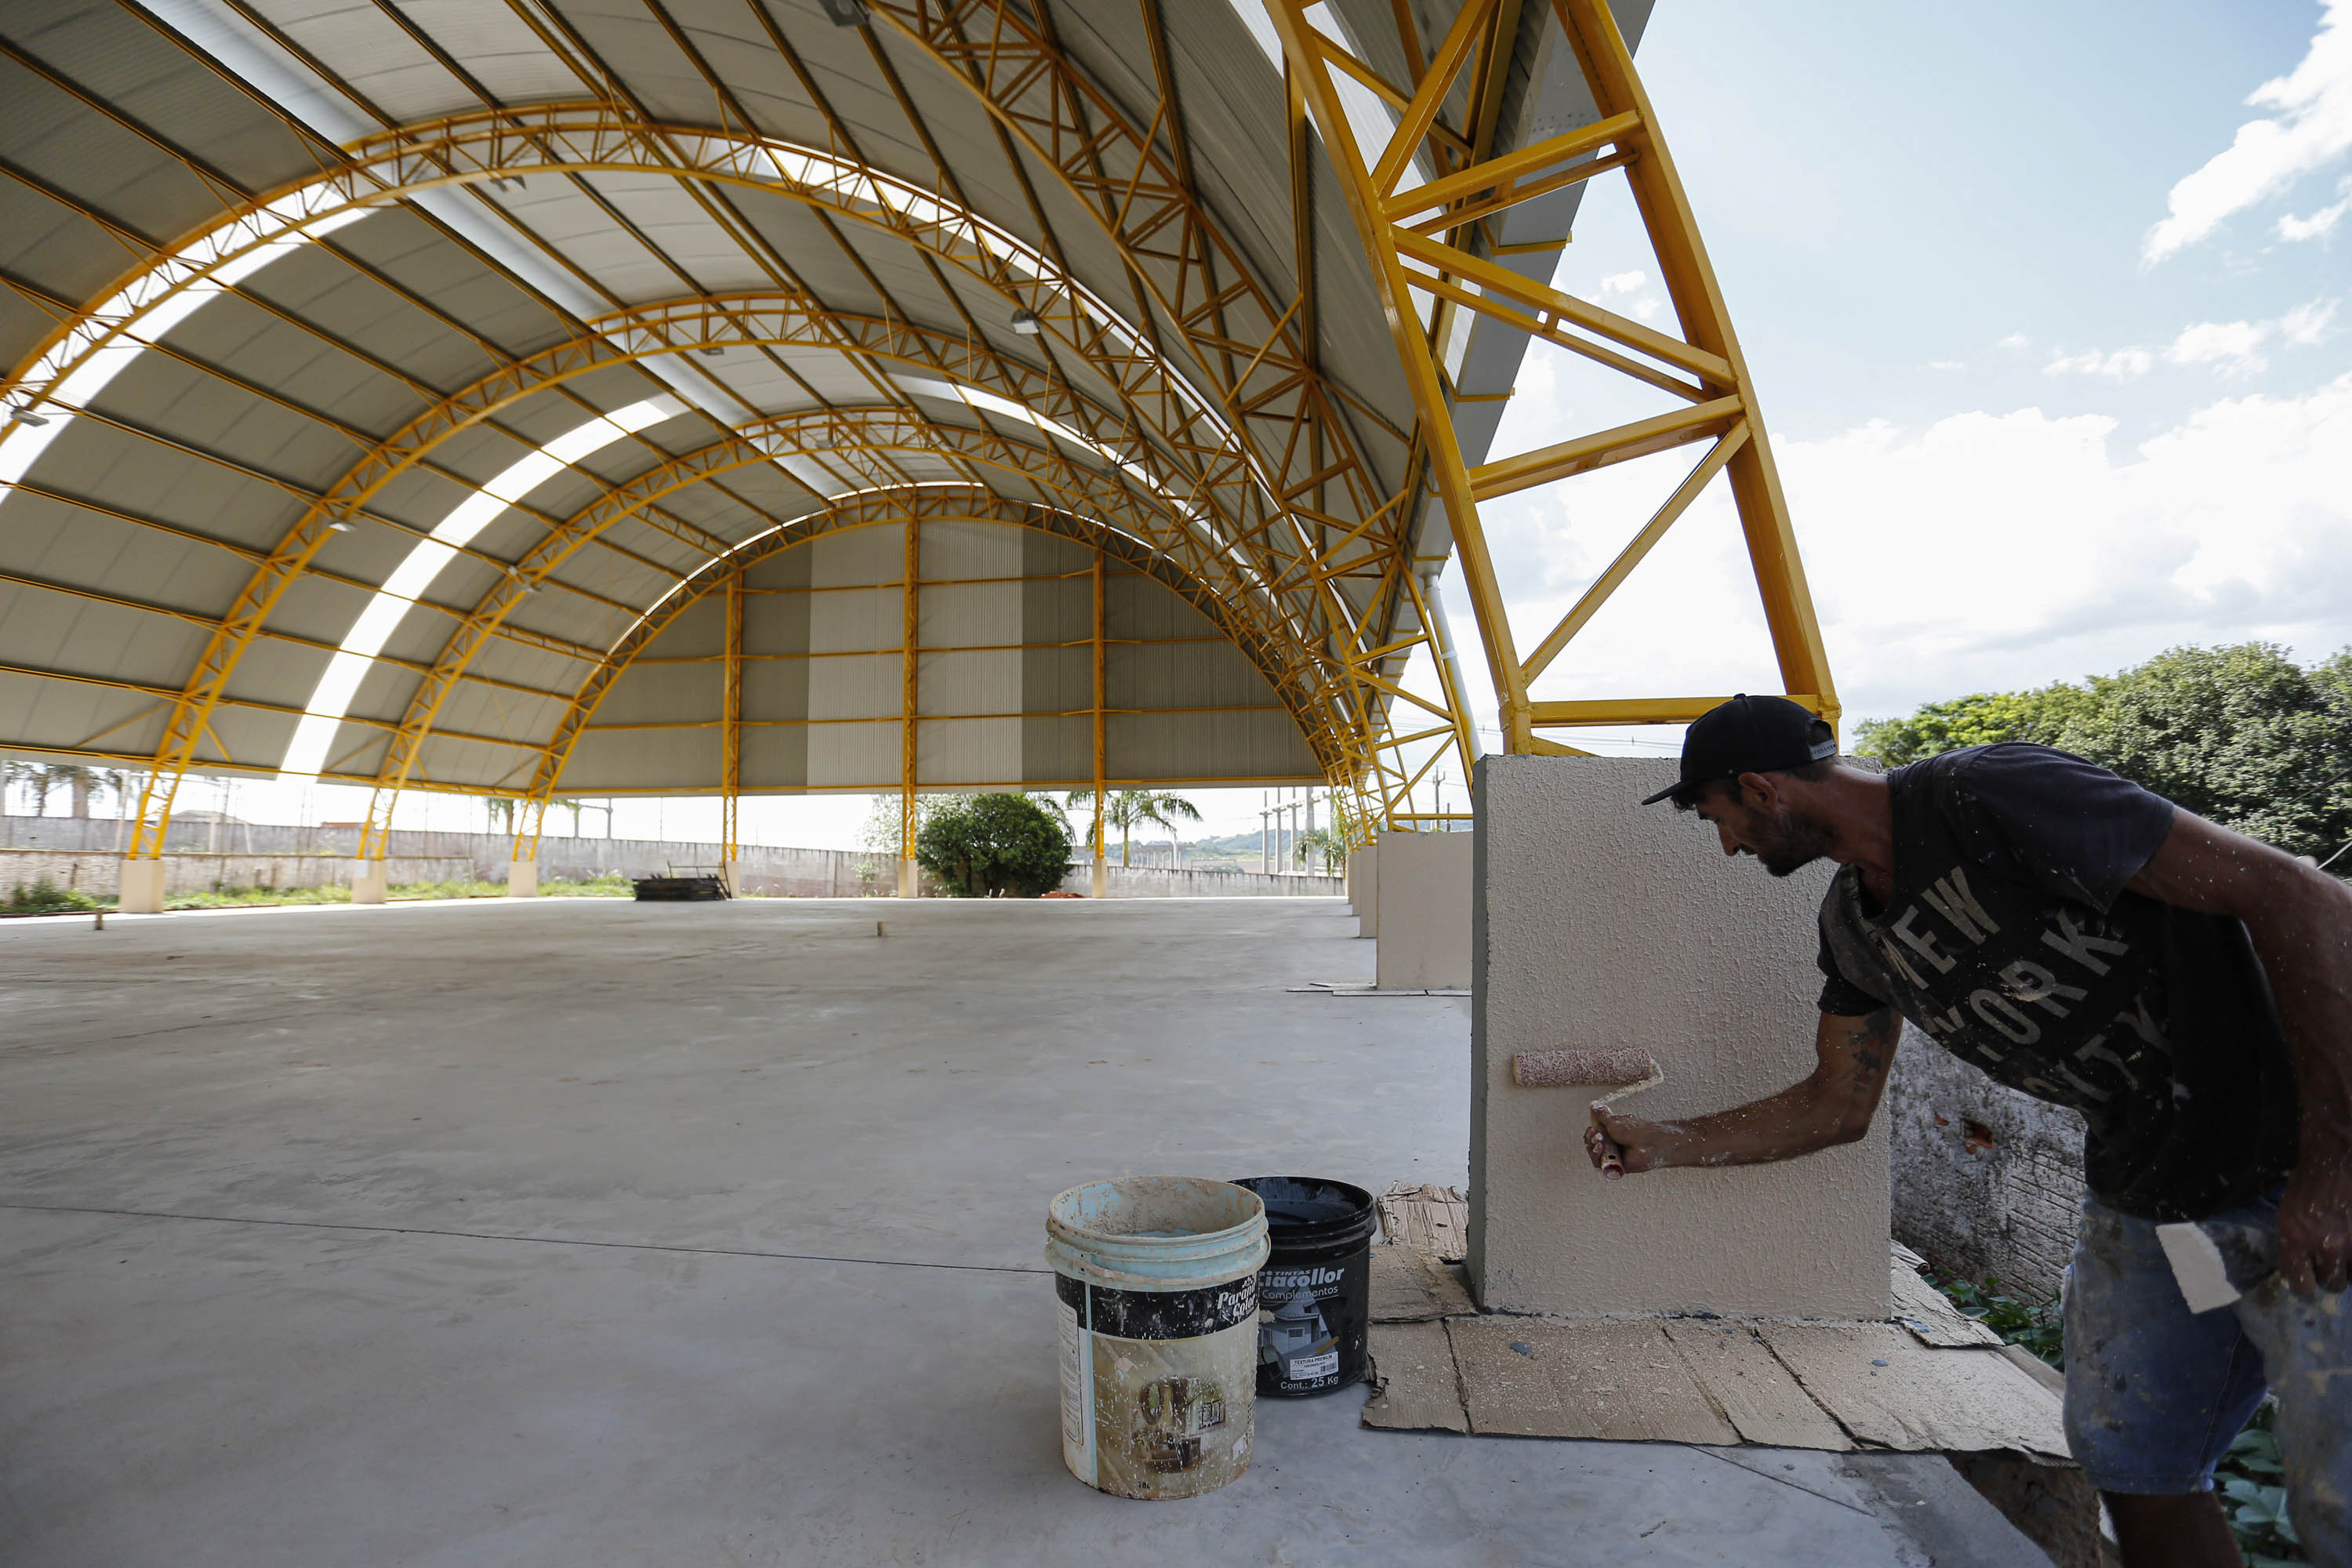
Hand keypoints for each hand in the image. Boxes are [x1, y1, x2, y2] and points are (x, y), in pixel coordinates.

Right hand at [1585, 1108, 1671, 1179]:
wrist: (1650, 1144)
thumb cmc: (1637, 1131)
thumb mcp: (1614, 1120)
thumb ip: (1602, 1115)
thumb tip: (1593, 1105)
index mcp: (1612, 1133)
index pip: (1594, 1136)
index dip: (1590, 1134)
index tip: (1592, 1130)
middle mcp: (1612, 1145)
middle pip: (1592, 1146)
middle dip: (1591, 1140)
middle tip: (1597, 1137)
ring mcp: (1614, 1156)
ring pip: (1595, 1156)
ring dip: (1593, 1149)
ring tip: (1600, 1144)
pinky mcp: (1615, 1167)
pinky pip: (1601, 1165)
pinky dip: (1598, 1158)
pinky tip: (1601, 1151)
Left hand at [2277, 1153, 2351, 1294]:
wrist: (2333, 1162)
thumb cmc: (2306, 1187)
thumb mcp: (2287, 1217)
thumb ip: (2294, 1246)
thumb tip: (2303, 1269)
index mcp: (2294, 1240)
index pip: (2301, 1285)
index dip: (2305, 1282)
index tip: (2308, 1275)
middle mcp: (2325, 1246)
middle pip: (2332, 1284)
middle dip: (2330, 1274)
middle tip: (2330, 1260)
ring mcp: (2351, 1244)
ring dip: (2348, 1268)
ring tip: (2344, 1251)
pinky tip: (2350, 1243)